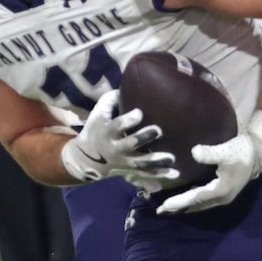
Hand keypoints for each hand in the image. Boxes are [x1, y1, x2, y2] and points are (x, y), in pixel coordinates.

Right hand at [60, 88, 176, 188]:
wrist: (86, 159)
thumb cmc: (96, 129)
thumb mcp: (98, 113)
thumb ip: (110, 100)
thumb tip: (126, 86)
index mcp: (106, 132)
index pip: (116, 126)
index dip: (127, 120)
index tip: (139, 112)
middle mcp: (115, 148)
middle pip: (130, 144)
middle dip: (143, 137)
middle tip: (158, 130)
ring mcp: (124, 161)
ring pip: (141, 162)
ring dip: (156, 160)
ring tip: (172, 157)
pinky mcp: (131, 169)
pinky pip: (146, 173)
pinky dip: (160, 174)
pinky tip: (175, 174)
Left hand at [161, 109, 261, 214]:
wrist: (258, 155)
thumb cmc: (242, 151)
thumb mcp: (226, 150)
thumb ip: (210, 153)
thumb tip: (193, 152)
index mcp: (221, 189)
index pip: (196, 198)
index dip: (180, 202)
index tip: (165, 206)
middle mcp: (222, 197)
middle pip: (196, 205)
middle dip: (178, 208)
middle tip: (159, 212)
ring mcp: (224, 197)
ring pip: (200, 205)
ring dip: (184, 207)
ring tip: (168, 209)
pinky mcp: (223, 193)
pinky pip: (204, 201)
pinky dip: (192, 202)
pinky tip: (183, 201)